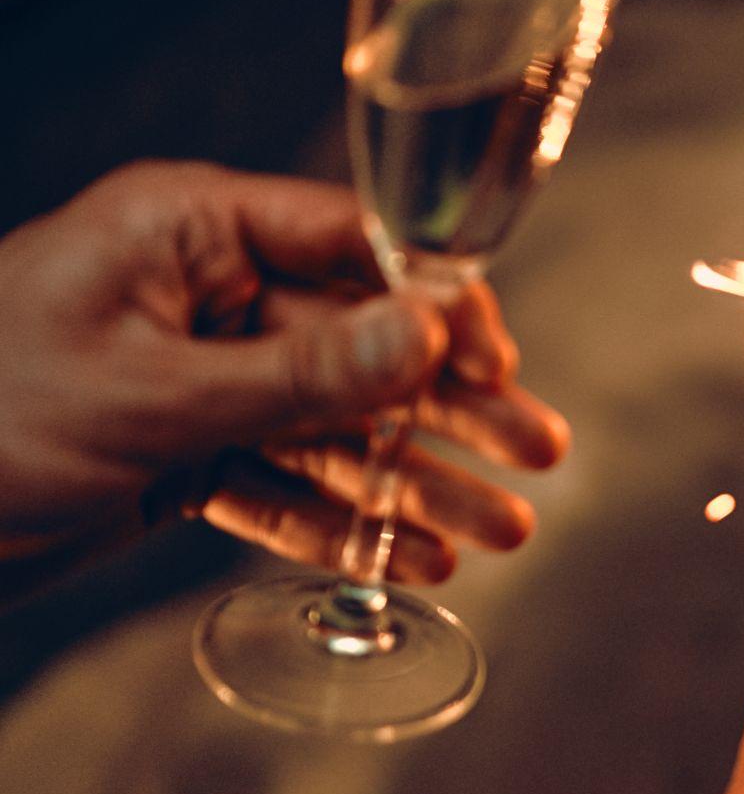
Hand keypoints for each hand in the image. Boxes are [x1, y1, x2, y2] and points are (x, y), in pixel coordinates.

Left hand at [0, 161, 568, 592]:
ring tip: (502, 533)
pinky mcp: (178, 453)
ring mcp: (194, 376)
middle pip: (361, 347)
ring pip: (333, 427)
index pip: (351, 245)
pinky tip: (411, 560)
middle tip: (540, 455)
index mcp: (190, 233)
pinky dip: (341, 524)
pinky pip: (281, 484)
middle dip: (451, 412)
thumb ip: (303, 375)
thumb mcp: (153, 395)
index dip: (437, 306)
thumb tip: (432, 339)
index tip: (501, 363)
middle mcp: (204, 294)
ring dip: (415, 483)